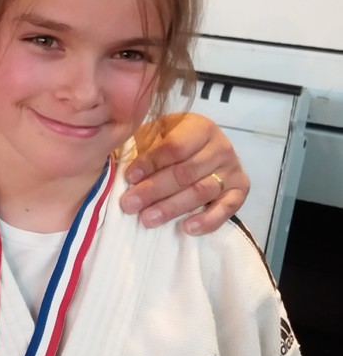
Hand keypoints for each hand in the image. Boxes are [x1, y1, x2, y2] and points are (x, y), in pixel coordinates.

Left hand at [120, 112, 249, 234]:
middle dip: (154, 190)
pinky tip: (188, 228)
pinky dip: (208, 220)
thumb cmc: (172, 140)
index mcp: (199, 127)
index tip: (129, 177)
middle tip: (129, 205)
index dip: (150, 163)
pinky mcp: (240, 190)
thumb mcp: (157, 133)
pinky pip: (228, 208)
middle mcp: (220, 147)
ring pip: (201, 191)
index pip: (174, 147)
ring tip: (147, 219)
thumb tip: (115, 159)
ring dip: (172, 207)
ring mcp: (232, 169)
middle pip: (185, 172)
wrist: (204, 147)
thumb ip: (142, 143)